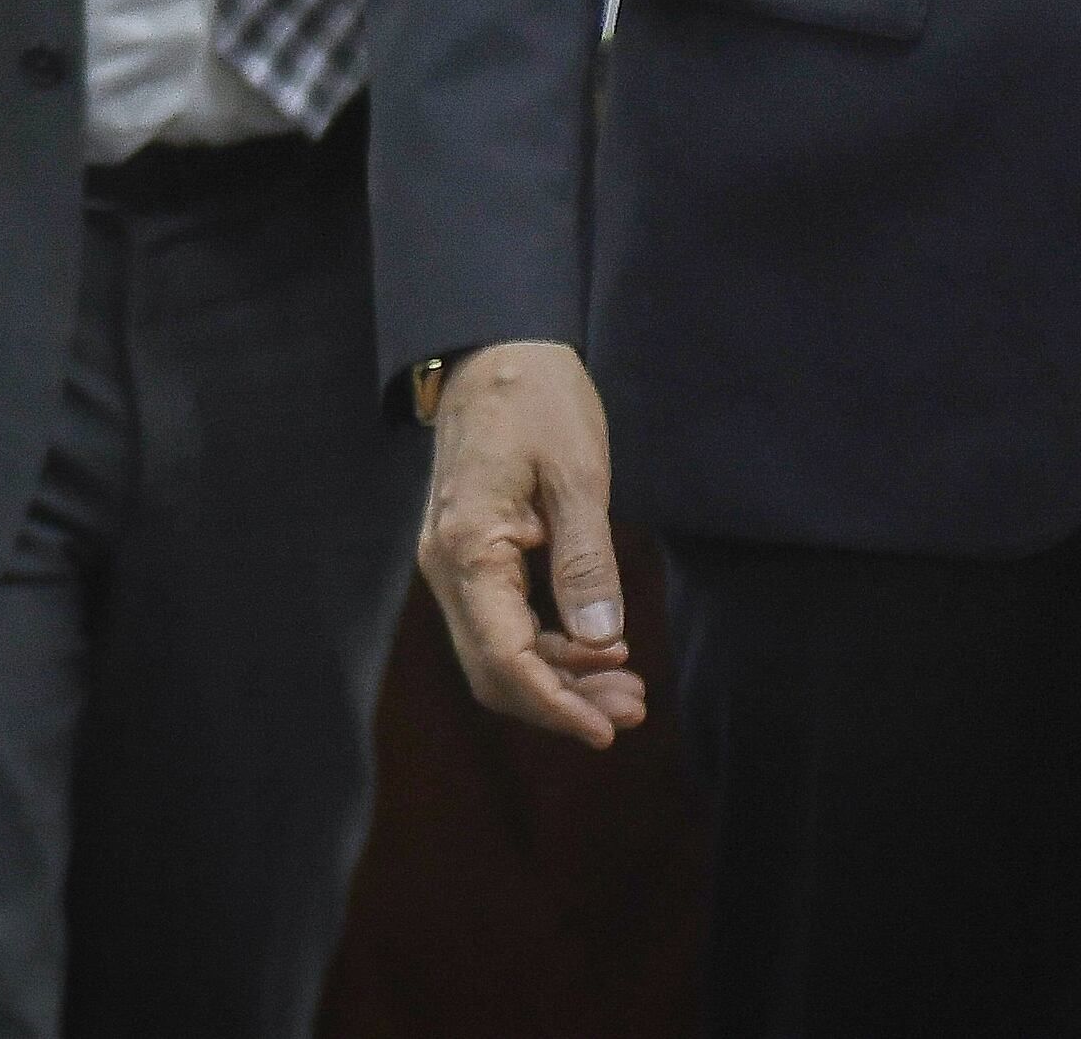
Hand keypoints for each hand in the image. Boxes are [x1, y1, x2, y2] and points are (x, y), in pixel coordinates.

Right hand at [416, 342, 647, 747]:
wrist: (494, 350)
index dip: (554, 705)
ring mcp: (454, 565)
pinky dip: (550, 646)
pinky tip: (598, 648)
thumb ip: (588, 559)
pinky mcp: (472, 557)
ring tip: (627, 690)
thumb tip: (603, 639)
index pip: (504, 659)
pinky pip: (503, 623)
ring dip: (560, 679)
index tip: (606, 730)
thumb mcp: (577, 474)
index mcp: (468, 550)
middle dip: (562, 701)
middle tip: (632, 710)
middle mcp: (448, 568)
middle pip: (496, 671)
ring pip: (500, 653)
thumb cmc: (537, 399)